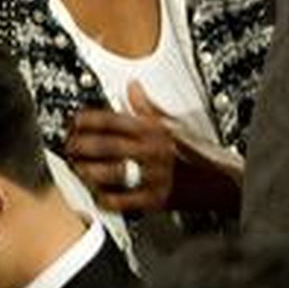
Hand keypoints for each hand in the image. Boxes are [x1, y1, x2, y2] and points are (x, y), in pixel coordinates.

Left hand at [67, 82, 241, 215]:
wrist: (219, 182)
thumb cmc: (195, 153)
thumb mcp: (173, 125)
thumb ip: (147, 108)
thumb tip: (132, 86)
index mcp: (154, 130)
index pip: (112, 119)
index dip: (86, 120)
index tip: (74, 122)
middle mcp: (151, 151)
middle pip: (103, 145)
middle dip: (78, 146)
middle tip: (69, 147)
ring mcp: (152, 176)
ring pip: (107, 173)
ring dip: (86, 171)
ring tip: (78, 169)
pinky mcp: (154, 200)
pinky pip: (120, 200)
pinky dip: (104, 198)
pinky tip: (98, 193)